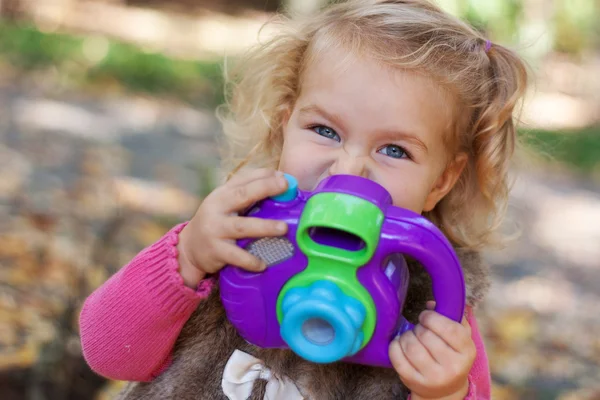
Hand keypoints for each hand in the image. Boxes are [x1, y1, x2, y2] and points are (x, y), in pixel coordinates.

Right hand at [177, 168, 288, 287]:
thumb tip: (280, 179)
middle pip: (242, 195)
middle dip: (264, 189)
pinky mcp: (215, 251)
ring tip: (283, 228)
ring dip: (264, 227)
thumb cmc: (217, 222)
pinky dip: (250, 260)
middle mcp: (217, 208)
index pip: (243, 179)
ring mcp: (215, 230)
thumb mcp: (226, 204)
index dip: (263, 176)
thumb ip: (248, 192)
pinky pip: (236, 256)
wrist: (189, 248)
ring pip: (242, 227)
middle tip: (285, 186)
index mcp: (222, 194)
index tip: (283, 176)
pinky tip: (263, 264)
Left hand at [389, 302, 474, 398]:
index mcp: (467, 351)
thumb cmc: (452, 356)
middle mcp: (452, 367)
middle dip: (418, 326)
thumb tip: (430, 304)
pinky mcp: (414, 382)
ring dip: (406, 336)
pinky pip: (397, 358)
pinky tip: (400, 344)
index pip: (449, 329)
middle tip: (419, 328)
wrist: (445, 389)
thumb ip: (452, 316)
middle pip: (426, 335)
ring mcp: (433, 377)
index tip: (425, 316)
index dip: (432, 317)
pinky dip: (395, 346)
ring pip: (411, 346)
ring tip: (410, 336)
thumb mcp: (460, 338)